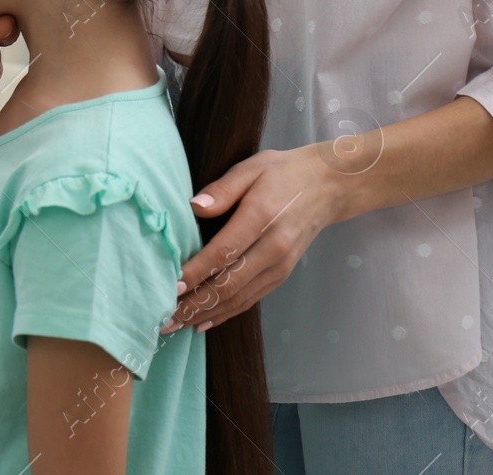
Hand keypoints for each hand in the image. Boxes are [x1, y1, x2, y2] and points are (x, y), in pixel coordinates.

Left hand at [163, 145, 350, 332]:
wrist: (328, 186)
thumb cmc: (282, 173)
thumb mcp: (250, 168)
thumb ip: (221, 189)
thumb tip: (193, 206)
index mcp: (261, 219)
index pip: (223, 252)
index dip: (195, 272)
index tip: (170, 285)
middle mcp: (273, 249)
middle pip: (229, 284)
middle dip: (194, 303)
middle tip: (164, 317)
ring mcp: (280, 266)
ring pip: (238, 298)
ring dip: (205, 314)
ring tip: (175, 324)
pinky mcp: (281, 274)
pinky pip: (250, 299)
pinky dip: (225, 313)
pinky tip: (202, 321)